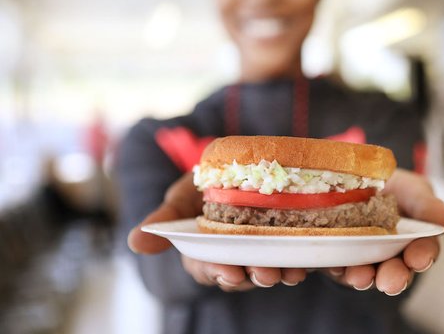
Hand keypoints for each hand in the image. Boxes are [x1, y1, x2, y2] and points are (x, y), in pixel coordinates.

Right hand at [127, 173, 307, 290]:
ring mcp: (255, 254)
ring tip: (291, 271)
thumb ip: (164, 218)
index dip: (217, 272)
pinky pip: (289, 258)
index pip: (206, 268)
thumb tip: (135, 241)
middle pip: (241, 275)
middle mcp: (230, 258)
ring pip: (266, 270)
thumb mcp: (181, 196)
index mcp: (202, 251)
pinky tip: (307, 260)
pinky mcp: (280, 245)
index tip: (229, 273)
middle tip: (266, 274)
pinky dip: (298, 260)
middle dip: (253, 276)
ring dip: (280, 273)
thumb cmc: (203, 185)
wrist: (236, 168)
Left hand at [323, 168, 443, 295]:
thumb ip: (426, 204)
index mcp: (412, 241)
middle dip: (393, 277)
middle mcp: (385, 256)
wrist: (348, 181)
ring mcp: (356, 259)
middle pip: (393, 272)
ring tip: (358, 276)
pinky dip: (315, 269)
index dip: (422, 256)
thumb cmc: (389, 187)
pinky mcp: (328, 256)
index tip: (420, 258)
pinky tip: (312, 268)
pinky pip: (321, 266)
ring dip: (360, 277)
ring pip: (360, 273)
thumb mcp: (411, 189)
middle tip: (390, 280)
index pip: (422, 252)